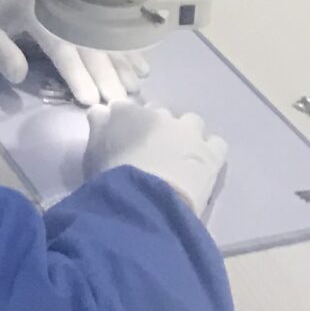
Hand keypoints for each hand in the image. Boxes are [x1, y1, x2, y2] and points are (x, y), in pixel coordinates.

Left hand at [0, 0, 147, 108]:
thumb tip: (19, 74)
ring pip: (105, 35)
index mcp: (36, 10)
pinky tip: (141, 65)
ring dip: (123, 61)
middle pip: (89, 43)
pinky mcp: (86, 5)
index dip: (76, 73)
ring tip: (135, 86)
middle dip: (107, 74)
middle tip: (120, 102)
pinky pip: (111, 26)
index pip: (61, 46)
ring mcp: (77, 3)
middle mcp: (62, 6)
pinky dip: (127, 47)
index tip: (91, 99)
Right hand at [85, 103, 226, 217]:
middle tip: (152, 153)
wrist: (145, 202)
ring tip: (180, 159)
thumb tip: (101, 112)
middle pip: (159, 113)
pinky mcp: (210, 153)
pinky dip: (209, 150)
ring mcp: (188, 132)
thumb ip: (98, 127)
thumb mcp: (93, 152)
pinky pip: (216, 143)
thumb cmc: (112, 179)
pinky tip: (202, 164)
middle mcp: (160, 114)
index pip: (126, 108)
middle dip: (157, 128)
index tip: (124, 142)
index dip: (126, 125)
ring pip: (191, 123)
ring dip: (185, 135)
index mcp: (128, 112)